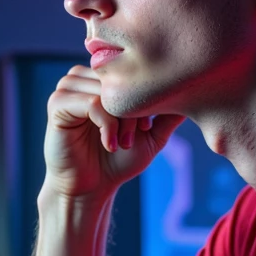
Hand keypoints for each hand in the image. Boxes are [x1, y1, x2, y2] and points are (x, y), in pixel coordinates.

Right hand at [44, 64, 182, 200]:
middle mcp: (85, 76)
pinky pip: (89, 103)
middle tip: (134, 138)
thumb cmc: (118, 161)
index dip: (145, 97)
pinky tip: (109, 144)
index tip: (148, 127)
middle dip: (133, 109)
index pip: (132, 69)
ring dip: (120, 119)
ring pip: (106, 90)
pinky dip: (105, 124)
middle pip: (119, 78)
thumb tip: (199, 93)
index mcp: (104, 78)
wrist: (92, 186)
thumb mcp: (153, 135)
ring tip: (121, 142)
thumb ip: (169, 115)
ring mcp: (69, 87)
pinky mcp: (57, 103)